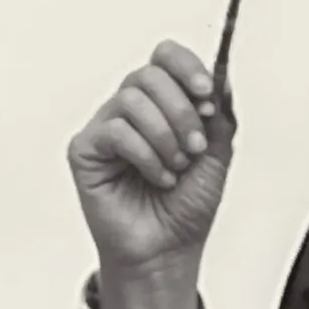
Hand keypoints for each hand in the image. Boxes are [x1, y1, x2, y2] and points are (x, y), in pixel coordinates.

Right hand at [67, 43, 233, 308]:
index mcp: (161, 103)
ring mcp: (105, 128)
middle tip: (195, 147)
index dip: (186, 66)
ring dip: (165, 135)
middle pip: (148, 74)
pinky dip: (145, 154)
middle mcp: (130, 109)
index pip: (164, 58)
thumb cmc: (186, 205)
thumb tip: (223, 78)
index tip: (206, 93)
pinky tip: (158, 178)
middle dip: (181, 110)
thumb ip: (219, 113)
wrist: (168, 250)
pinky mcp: (85, 151)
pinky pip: (115, 131)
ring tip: (176, 167)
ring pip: (131, 100)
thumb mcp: (217, 153)